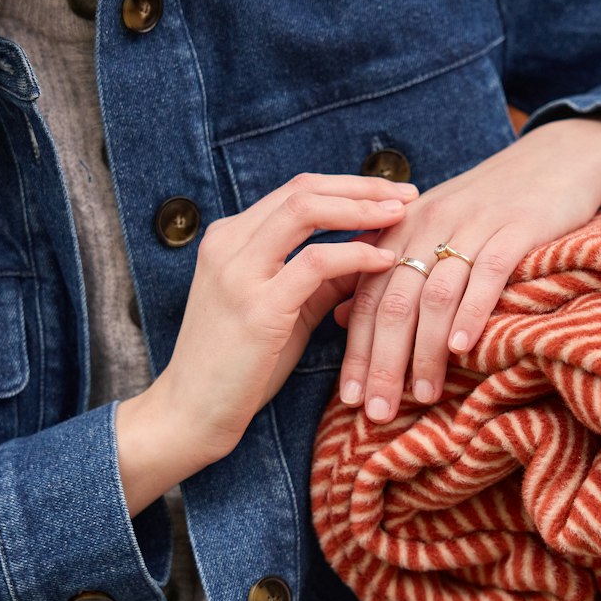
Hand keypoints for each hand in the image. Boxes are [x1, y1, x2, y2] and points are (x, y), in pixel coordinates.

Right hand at [116, 173, 417, 512]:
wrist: (191, 413)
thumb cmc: (238, 367)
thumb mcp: (283, 310)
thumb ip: (320, 279)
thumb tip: (371, 252)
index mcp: (229, 239)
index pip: (296, 192)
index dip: (349, 186)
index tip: (392, 193)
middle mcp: (227, 244)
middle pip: (303, 190)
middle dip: (363, 187)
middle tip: (409, 194)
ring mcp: (238, 273)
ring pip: (306, 211)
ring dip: (362, 208)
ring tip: (403, 216)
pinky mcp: (256, 307)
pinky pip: (314, 263)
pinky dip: (355, 254)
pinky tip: (384, 262)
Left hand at [336, 117, 600, 422]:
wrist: (553, 159)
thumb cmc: (488, 205)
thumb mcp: (429, 229)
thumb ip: (386, 269)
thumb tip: (341, 318)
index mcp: (401, 226)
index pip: (366, 295)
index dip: (356, 350)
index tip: (348, 398)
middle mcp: (429, 223)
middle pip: (393, 301)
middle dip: (382, 362)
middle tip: (377, 412)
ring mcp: (472, 225)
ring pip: (434, 295)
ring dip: (425, 350)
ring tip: (423, 396)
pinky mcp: (516, 228)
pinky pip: (486, 274)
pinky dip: (471, 312)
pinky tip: (462, 348)